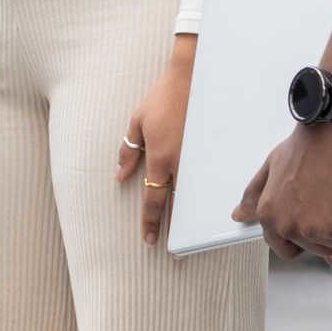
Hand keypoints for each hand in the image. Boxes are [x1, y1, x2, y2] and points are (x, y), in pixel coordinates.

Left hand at [116, 37, 195, 247]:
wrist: (192, 77)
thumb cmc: (162, 97)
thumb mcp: (137, 122)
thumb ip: (128, 151)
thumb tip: (120, 176)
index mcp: (161, 157)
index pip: (153, 198)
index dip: (150, 221)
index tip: (149, 239)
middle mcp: (181, 163)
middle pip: (177, 203)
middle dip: (173, 228)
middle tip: (172, 253)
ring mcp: (198, 158)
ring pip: (194, 194)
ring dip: (190, 215)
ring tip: (190, 235)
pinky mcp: (210, 150)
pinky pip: (206, 178)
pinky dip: (205, 193)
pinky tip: (206, 204)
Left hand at [232, 123, 331, 260]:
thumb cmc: (306, 146)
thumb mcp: (272, 167)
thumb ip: (255, 195)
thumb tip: (239, 215)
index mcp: (269, 214)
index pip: (283, 248)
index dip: (303, 240)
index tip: (314, 227)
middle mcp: (288, 225)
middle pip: (317, 249)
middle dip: (329, 230)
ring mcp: (314, 228)